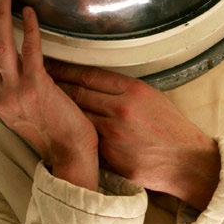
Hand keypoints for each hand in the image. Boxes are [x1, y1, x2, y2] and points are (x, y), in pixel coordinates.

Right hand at [0, 0, 98, 189]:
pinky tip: (29, 12)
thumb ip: (15, 87)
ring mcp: (16, 92)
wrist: (69, 155)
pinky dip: (28, 30)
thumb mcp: (24, 111)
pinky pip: (30, 52)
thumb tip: (17, 63)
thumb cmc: (54, 131)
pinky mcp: (37, 89)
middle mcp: (0, 95)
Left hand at [46, 60, 220, 209]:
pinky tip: (62, 128)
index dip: (66, 69)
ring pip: (77, 116)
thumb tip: (98, 82)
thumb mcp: (152, 96)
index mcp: (132, 90)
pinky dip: (73, 132)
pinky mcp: (110, 154)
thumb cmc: (170, 126)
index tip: (52, 63)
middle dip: (55, 85)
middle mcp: (121, 108)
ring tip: (44, 102)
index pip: (90, 74)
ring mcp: (114, 133)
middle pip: (78, 92)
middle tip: (39, 78)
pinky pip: (85, 139)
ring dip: (59, 109)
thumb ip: (124, 89)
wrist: (184, 160)